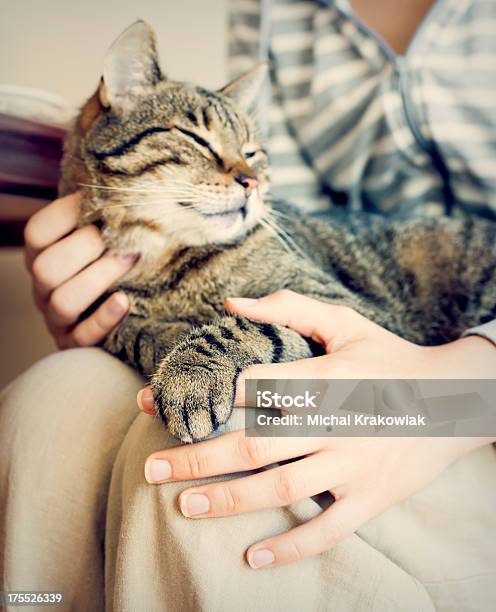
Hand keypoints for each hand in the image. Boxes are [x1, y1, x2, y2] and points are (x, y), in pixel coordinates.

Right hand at [24, 192, 136, 347]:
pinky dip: (104, 318)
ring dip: (100, 278)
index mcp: (44, 255)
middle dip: (87, 248)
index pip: (37, 233)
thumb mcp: (105, 236)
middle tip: (122, 237)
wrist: (130, 308)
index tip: (102, 203)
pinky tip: (125, 301)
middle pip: (46, 268)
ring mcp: (57, 318)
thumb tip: (122, 179)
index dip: (67, 215)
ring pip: (63, 301)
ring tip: (131, 262)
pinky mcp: (77, 344)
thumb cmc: (116, 261)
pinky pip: (83, 337)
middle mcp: (44, 287)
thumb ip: (104, 214)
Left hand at [137, 291, 494, 566]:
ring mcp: (354, 466)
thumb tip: (231, 304)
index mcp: (327, 378)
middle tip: (152, 467)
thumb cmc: (389, 358)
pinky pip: (329, 530)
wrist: (454, 400)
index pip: (252, 386)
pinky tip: (254, 557)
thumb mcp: (346, 324)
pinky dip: (291, 547)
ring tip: (183, 504)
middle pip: (257, 444)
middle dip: (199, 456)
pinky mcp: (371, 498)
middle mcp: (337, 423)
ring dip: (230, 498)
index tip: (158, 401)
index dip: (202, 392)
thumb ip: (289, 309)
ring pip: (283, 487)